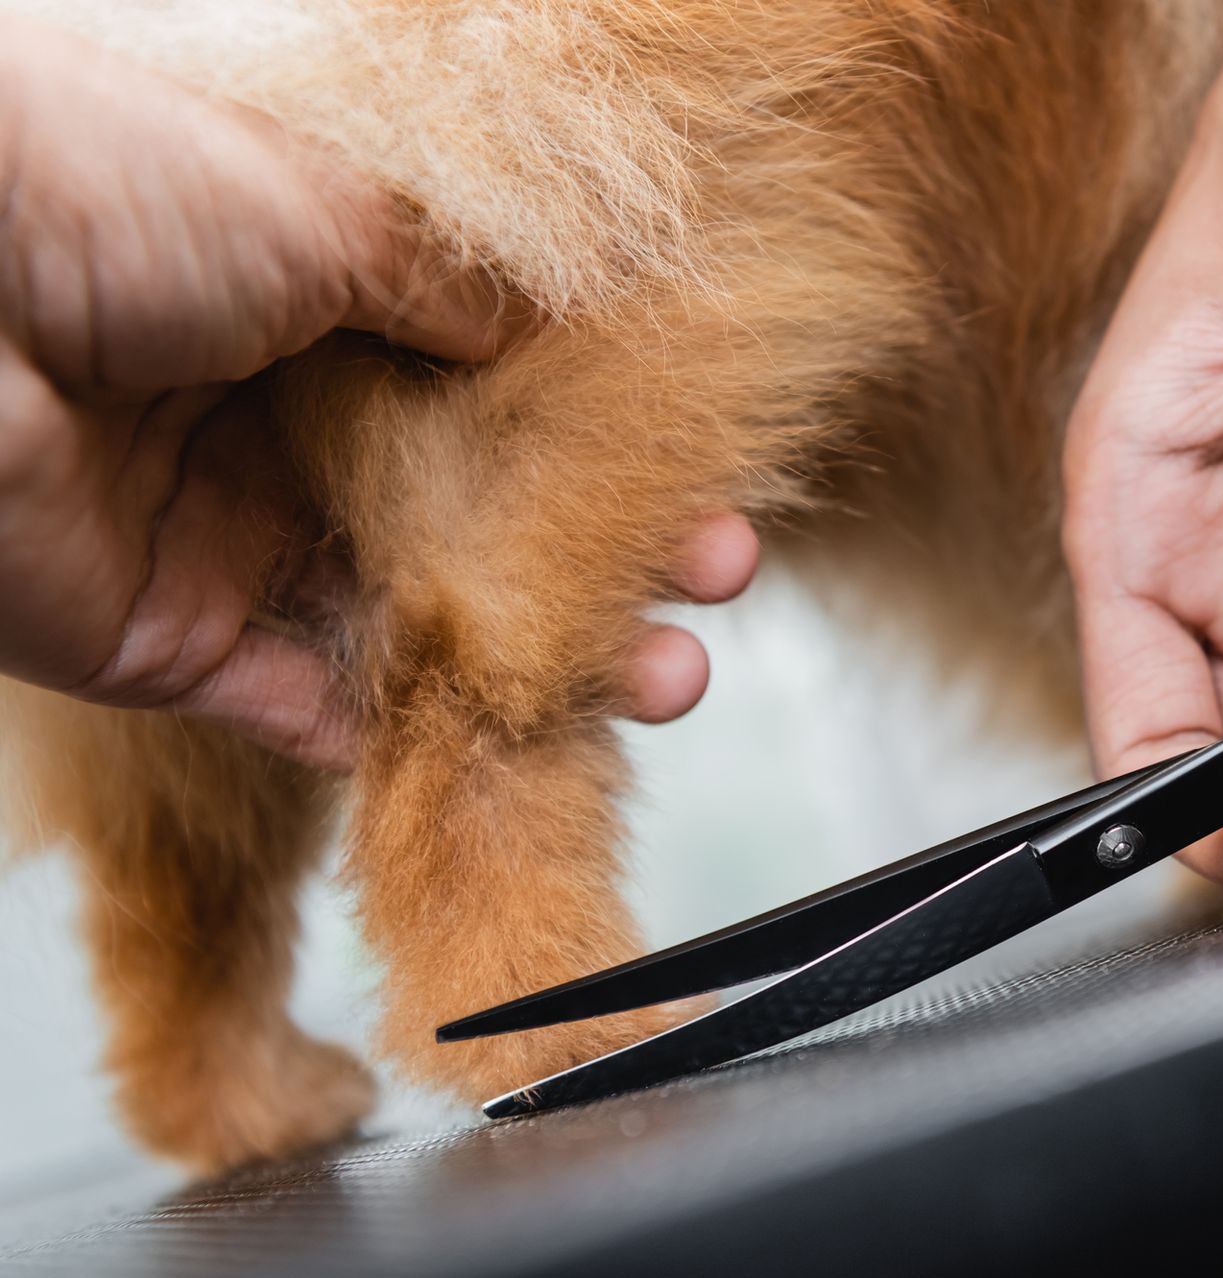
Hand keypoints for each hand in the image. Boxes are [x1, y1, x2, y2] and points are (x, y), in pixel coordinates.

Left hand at [0, 22, 757, 769]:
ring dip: (554, 658)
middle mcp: (284, 431)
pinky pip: (319, 712)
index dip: (605, 443)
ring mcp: (237, 545)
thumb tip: (552, 320)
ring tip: (668, 679)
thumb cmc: (106, 199)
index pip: (495, 398)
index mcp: (317, 310)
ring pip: (426, 625)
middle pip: (479, 522)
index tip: (707, 469)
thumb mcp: (326, 200)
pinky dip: (420, 735)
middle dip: (611, 557)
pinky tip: (533, 735)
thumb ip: (453, 279)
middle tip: (718, 580)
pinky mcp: (184, 651)